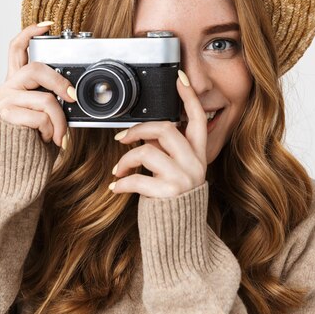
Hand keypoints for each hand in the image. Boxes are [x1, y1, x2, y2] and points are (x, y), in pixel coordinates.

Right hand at [0, 22, 76, 146]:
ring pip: (44, 99)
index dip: (30, 33)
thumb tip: (72, 94)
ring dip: (59, 119)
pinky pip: (40, 117)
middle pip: (35, 69)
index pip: (17, 48)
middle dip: (60, 84)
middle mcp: (8, 85)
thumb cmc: (35, 134)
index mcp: (17, 79)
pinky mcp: (7, 114)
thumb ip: (51, 95)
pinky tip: (47, 138)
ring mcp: (6, 99)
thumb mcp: (44, 109)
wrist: (18, 161)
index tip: (47, 26)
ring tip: (60, 133)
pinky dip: (51, 130)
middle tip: (71, 98)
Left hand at [109, 70, 207, 197]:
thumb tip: (145, 133)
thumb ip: (168, 151)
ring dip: (125, 160)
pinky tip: (116, 188)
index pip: (197, 118)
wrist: (179, 236)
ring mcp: (183, 177)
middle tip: (121, 138)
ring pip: (147, 151)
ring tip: (118, 170)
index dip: (188, 96)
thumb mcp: (177, 171)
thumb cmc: (172, 200)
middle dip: (138, 130)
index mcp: (198, 154)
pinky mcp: (168, 193)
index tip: (178, 77)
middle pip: (165, 128)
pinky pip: (137, 178)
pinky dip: (121, 183)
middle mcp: (195, 163)